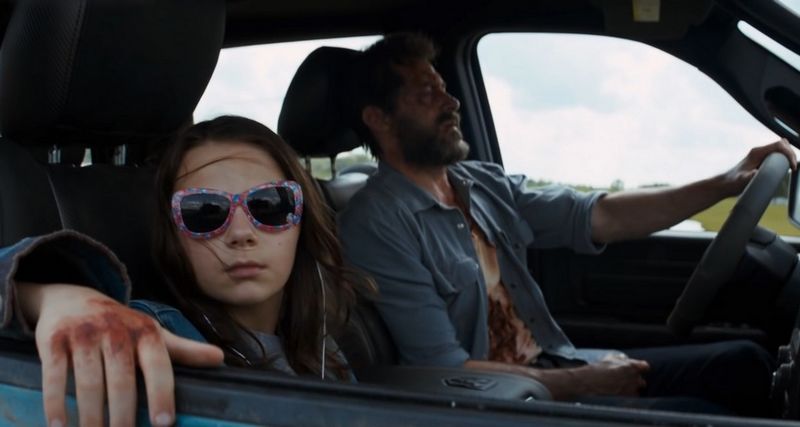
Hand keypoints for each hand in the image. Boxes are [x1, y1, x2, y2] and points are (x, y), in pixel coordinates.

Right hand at [26, 284, 223, 426]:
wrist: (73, 297)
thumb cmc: (120, 325)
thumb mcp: (153, 333)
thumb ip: (184, 350)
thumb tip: (221, 359)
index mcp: (145, 332)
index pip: (158, 366)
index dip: (162, 394)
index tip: (164, 423)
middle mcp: (115, 331)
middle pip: (121, 380)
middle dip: (122, 414)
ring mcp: (83, 334)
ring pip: (87, 382)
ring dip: (90, 416)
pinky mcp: (53, 339)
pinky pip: (54, 375)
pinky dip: (55, 403)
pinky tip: (59, 425)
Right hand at [576, 353, 649, 396]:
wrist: (591, 381)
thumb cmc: (599, 368)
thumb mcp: (610, 358)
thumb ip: (621, 359)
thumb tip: (624, 359)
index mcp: (631, 366)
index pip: (645, 367)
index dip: (641, 368)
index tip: (638, 369)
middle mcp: (634, 377)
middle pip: (641, 379)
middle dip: (635, 379)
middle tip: (625, 378)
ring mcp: (631, 388)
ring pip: (637, 389)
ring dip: (632, 387)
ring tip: (621, 386)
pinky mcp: (626, 396)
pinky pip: (632, 396)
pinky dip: (628, 395)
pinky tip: (620, 392)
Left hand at [721, 138, 796, 195]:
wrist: (725, 184)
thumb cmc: (732, 183)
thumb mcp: (741, 181)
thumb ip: (747, 177)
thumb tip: (755, 173)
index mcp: (756, 152)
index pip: (779, 145)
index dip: (789, 154)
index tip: (792, 167)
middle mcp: (759, 151)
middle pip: (782, 145)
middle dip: (791, 154)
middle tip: (793, 168)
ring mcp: (760, 155)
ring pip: (780, 149)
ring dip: (788, 156)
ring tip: (791, 168)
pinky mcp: (761, 160)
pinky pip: (777, 155)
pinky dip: (784, 159)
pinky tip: (786, 168)